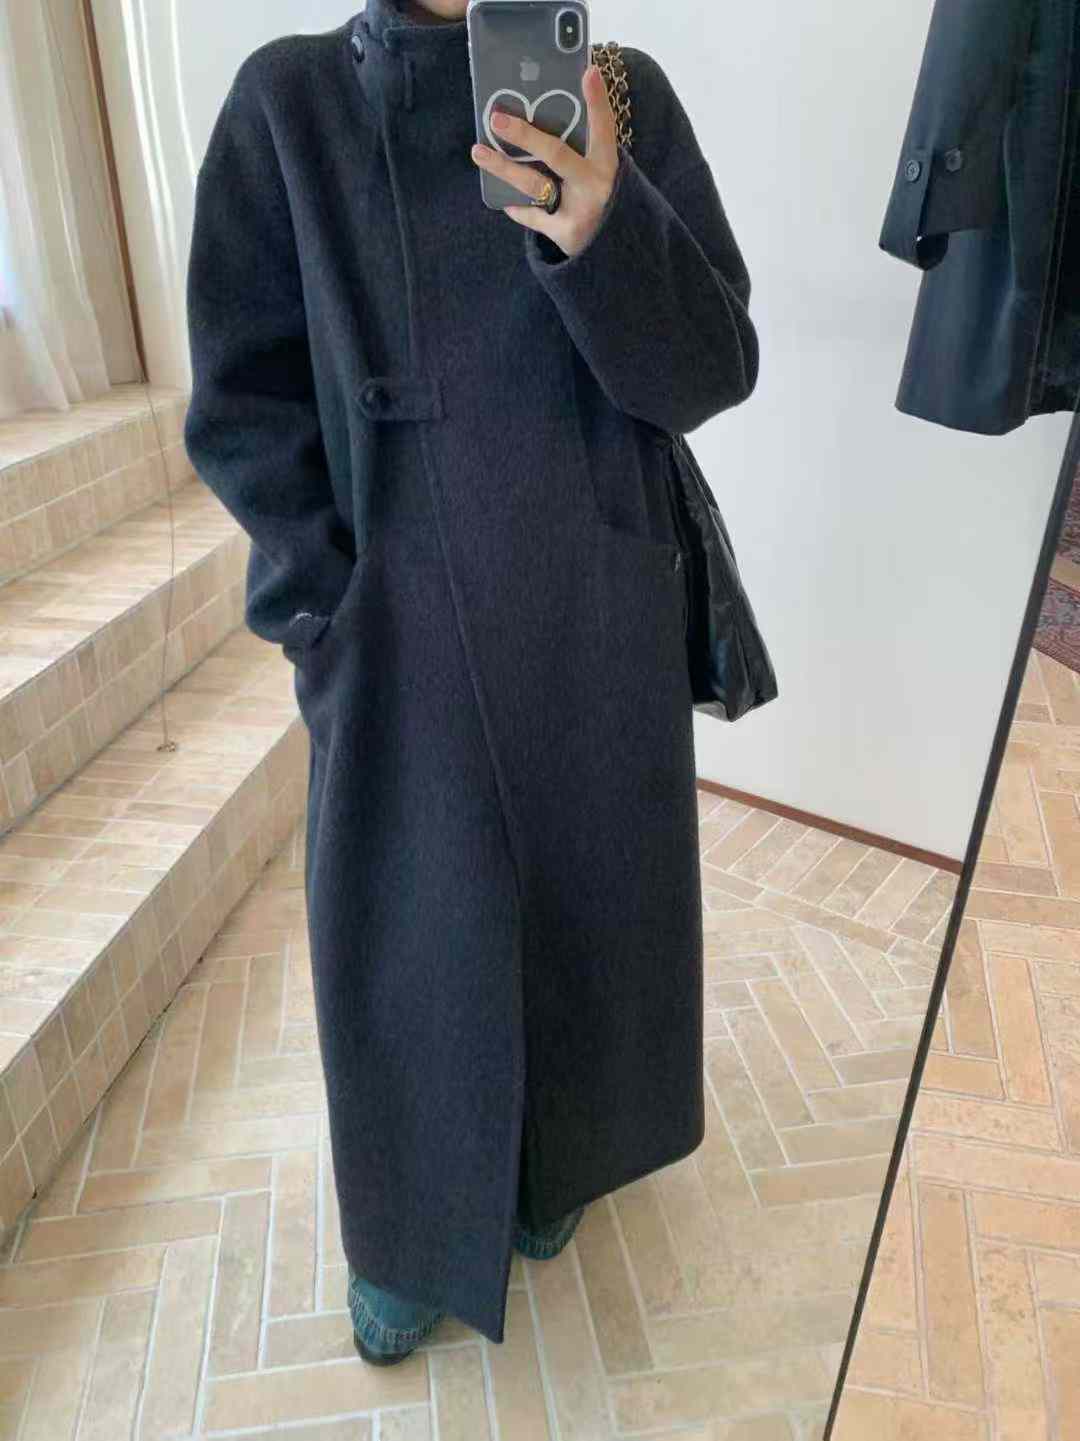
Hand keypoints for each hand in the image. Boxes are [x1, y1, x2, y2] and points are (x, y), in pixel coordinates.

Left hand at [470, 63, 619, 257]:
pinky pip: (533, 216)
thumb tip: (539, 111)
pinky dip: (518, 209)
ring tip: (479, 152)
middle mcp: (595, 184)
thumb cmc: (594, 195)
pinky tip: (504, 201)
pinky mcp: (565, 232)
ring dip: (503, 167)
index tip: (588, 71)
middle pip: (557, 155)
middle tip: (497, 119)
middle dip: (525, 136)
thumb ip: (578, 146)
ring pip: (535, 184)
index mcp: (606, 162)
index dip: (597, 100)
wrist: (609, 247)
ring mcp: (580, 209)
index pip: (603, 126)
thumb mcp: (595, 169)